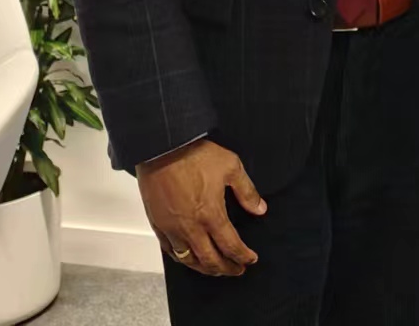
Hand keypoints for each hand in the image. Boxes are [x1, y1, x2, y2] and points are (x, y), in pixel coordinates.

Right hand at [136, 139, 266, 276]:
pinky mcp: (158, 224)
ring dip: (205, 269)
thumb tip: (260, 209)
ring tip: (215, 269)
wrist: (163, 148)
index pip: (231, 245)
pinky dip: (182, 259)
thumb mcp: (231, 166)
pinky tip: (189, 258)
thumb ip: (247, 191)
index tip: (251, 259)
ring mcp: (172, 229)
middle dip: (226, 269)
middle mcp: (191, 228)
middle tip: (236, 270)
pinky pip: (170, 251)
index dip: (243, 256)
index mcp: (211, 215)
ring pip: (189, 260)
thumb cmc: (195, 155)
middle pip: (211, 259)